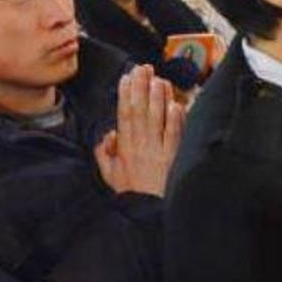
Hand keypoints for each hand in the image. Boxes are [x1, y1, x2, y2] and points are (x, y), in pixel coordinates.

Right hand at [95, 65, 184, 196]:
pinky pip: (175, 134)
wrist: (149, 213)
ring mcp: (159, 150)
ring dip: (159, 96)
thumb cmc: (132, 193)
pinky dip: (176, 118)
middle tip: (144, 68)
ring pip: (158, 117)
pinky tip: (177, 104)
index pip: (124, 114)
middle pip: (141, 110)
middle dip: (141, 86)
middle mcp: (142, 145)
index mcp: (125, 147)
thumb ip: (104, 152)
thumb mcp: (109, 174)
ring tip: (159, 78)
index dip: (125, 94)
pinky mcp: (174, 157)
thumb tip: (109, 134)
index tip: (127, 77)